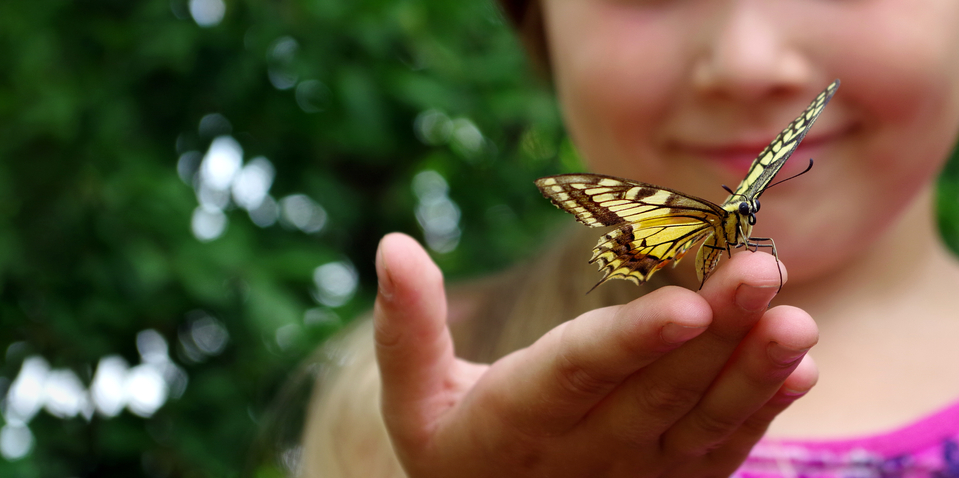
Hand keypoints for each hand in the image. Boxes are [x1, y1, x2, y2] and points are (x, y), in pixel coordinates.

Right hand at [373, 233, 817, 477]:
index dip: (631, 341)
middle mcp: (585, 453)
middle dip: (713, 332)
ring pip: (701, 422)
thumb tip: (392, 244)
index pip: (578, 375)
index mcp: (515, 423)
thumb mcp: (412, 397)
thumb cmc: (450, 446)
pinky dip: (762, 408)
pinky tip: (799, 365)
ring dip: (751, 372)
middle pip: (656, 390)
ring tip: (796, 322)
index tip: (685, 303)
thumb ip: (405, 327)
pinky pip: (722, 448)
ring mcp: (636, 473)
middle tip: (761, 269)